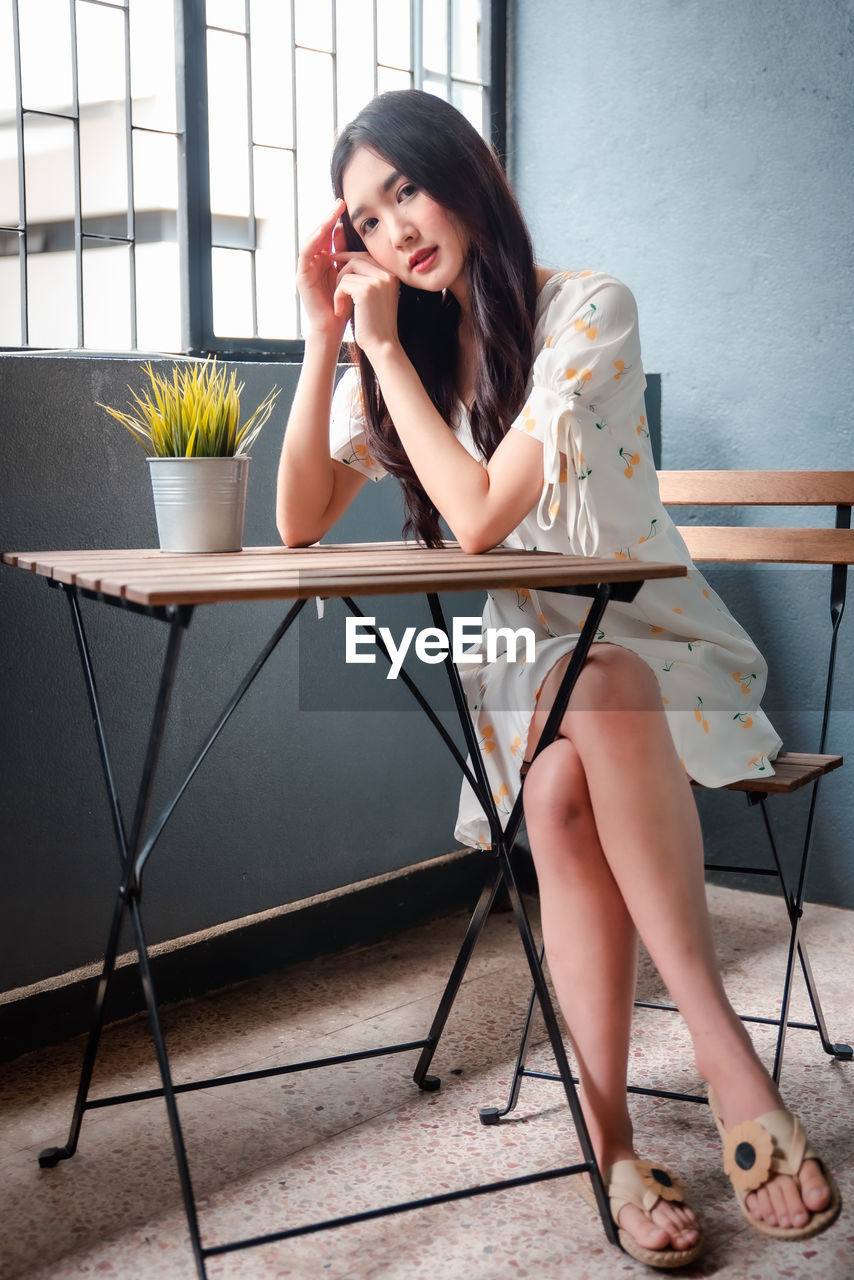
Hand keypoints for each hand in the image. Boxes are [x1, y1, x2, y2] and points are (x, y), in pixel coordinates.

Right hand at [296, 201, 352, 339]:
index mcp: (324, 260)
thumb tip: (348, 231)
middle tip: (340, 202)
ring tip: (331, 215)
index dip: (335, 219)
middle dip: (329, 218)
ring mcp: (305, 269)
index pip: (328, 235)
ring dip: (321, 227)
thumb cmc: (344, 304)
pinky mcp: (301, 278)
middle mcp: (313, 262)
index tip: (346, 205)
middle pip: (319, 234)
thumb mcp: (348, 274)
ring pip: (311, 241)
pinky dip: (312, 243)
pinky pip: (305, 256)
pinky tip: (321, 233)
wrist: (333, 327)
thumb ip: (346, 254)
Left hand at [333, 257, 400, 359]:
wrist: (382, 345)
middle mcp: (387, 275)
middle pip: (357, 258)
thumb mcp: (376, 298)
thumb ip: (369, 280)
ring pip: (348, 269)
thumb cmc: (376, 326)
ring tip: (340, 303)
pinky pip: (343, 284)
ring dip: (339, 285)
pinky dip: (337, 296)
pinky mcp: (366, 290)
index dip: (349, 259)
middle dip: (341, 268)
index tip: (336, 263)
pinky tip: (340, 311)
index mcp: (392, 276)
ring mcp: (378, 281)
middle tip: (332, 281)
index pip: (367, 257)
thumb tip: (350, 263)